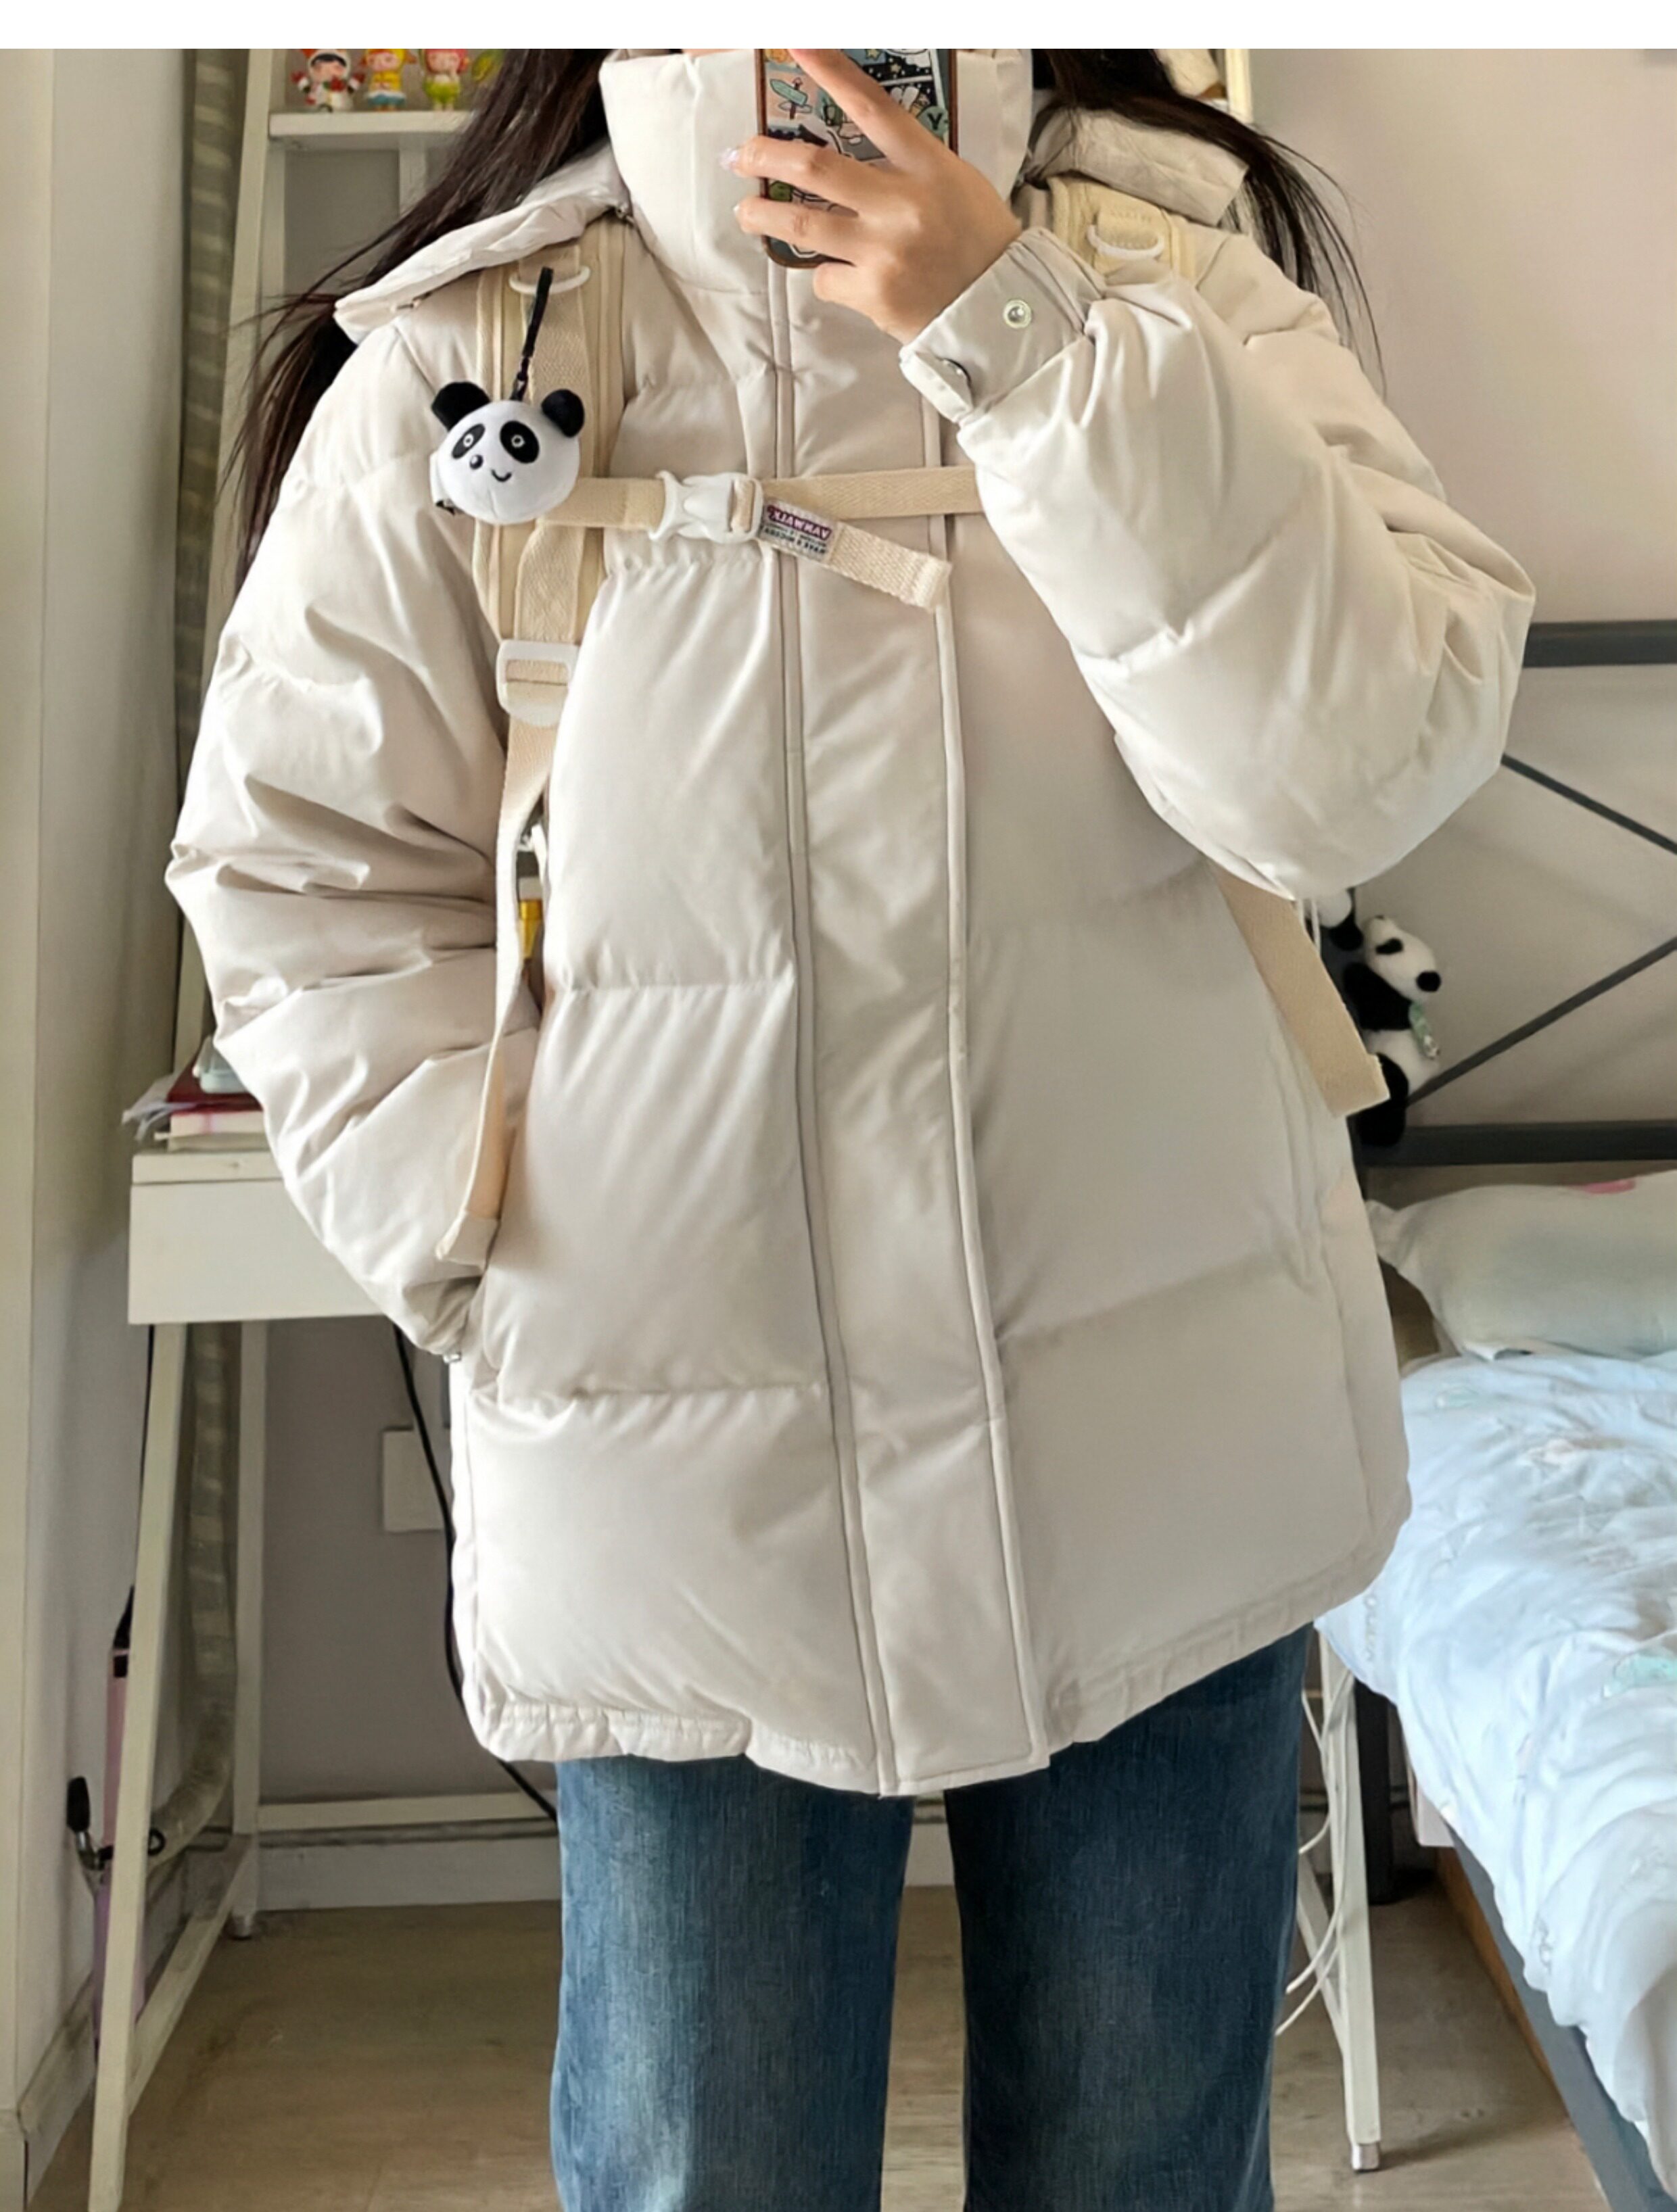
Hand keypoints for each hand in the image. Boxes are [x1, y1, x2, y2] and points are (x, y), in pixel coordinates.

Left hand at [727, 49, 1021, 342]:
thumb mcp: (954, 185)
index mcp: (927, 167)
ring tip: (748, 213)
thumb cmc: (978, 243)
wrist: (999, 311)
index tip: (797, 46)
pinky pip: (827, 279)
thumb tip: (854, 157)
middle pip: (816, 167)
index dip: (831, 72)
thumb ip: (907, 166)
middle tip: (741, 156)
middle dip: (767, 158)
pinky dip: (826, 276)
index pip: (872, 108)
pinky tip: (840, 277)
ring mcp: (885, 251)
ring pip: (803, 225)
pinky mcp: (874, 294)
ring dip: (764, 217)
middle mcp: (902, 204)